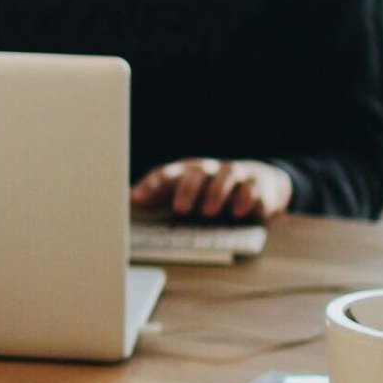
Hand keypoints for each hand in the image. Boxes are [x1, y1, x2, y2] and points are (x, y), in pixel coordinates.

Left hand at [130, 158, 293, 222]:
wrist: (258, 183)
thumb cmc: (211, 192)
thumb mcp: (184, 194)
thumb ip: (157, 198)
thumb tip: (124, 200)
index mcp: (186, 173)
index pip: (165, 174)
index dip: (150, 186)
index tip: (135, 199)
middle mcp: (209, 170)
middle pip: (196, 172)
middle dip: (187, 189)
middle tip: (180, 209)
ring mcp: (235, 175)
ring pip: (226, 174)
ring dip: (217, 192)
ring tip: (209, 211)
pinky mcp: (258, 184)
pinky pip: (254, 187)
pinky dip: (248, 198)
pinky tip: (241, 212)